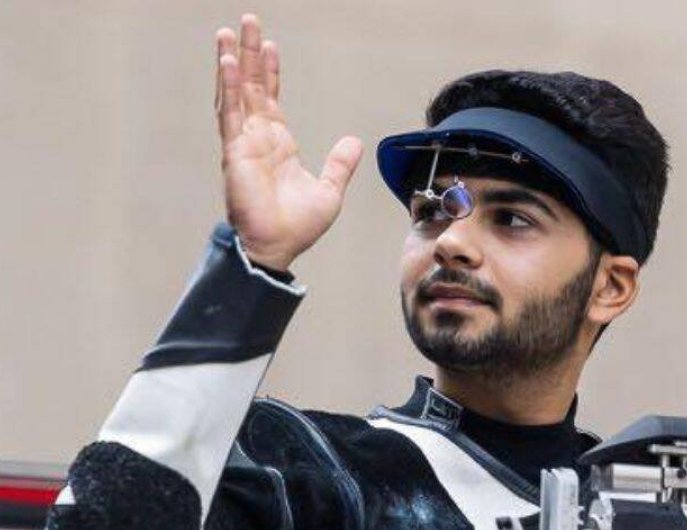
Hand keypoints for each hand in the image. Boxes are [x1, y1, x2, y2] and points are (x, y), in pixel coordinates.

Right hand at [215, 15, 362, 270]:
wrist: (278, 247)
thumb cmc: (298, 226)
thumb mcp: (329, 190)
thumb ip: (340, 164)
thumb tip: (354, 140)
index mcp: (278, 145)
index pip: (272, 99)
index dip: (272, 72)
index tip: (271, 46)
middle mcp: (258, 138)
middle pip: (253, 87)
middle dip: (251, 53)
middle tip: (248, 21)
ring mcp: (243, 142)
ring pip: (236, 93)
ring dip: (233, 62)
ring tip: (228, 31)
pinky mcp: (234, 152)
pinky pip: (230, 113)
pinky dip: (230, 88)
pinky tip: (230, 63)